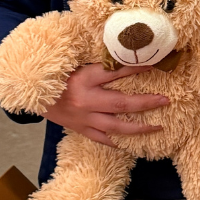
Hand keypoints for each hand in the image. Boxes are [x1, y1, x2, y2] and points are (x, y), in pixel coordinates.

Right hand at [43, 62, 168, 147]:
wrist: (33, 95)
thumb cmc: (59, 77)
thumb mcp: (78, 65)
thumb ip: (102, 64)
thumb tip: (129, 55)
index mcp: (84, 79)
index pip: (115, 72)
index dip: (135, 69)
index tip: (154, 65)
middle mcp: (86, 100)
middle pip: (121, 104)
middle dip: (145, 103)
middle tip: (165, 100)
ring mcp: (84, 119)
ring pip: (116, 126)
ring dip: (140, 127)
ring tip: (159, 126)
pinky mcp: (81, 130)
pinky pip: (103, 139)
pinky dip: (119, 142)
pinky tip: (135, 144)